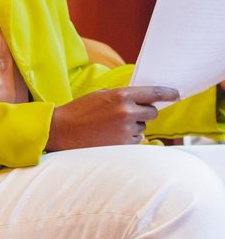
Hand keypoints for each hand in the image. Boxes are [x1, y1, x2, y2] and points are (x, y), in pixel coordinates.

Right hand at [45, 86, 178, 150]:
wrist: (60, 131)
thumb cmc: (79, 112)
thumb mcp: (101, 96)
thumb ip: (123, 96)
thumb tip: (145, 100)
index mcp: (121, 95)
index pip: (153, 93)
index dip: (168, 93)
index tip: (177, 94)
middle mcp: (126, 112)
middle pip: (152, 112)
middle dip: (144, 114)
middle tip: (128, 115)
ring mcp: (125, 130)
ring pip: (142, 128)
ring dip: (133, 128)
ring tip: (110, 128)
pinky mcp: (122, 145)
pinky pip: (135, 140)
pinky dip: (126, 139)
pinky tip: (109, 137)